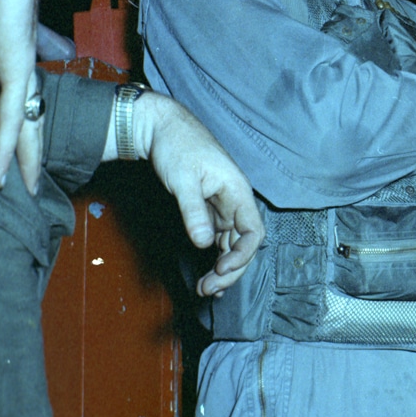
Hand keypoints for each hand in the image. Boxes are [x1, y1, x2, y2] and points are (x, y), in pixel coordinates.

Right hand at [0, 0, 42, 192]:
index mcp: (3, 51)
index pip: (11, 96)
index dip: (12, 124)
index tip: (7, 150)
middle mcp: (18, 62)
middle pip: (27, 116)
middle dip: (28, 152)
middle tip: (29, 185)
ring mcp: (21, 66)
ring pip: (28, 123)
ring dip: (25, 158)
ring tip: (25, 189)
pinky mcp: (17, 64)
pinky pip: (15, 113)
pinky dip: (7, 144)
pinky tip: (2, 172)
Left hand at [130, 93, 263, 295]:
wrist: (162, 129)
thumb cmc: (177, 146)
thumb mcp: (183, 180)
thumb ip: (194, 212)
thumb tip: (204, 242)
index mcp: (237, 191)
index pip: (253, 231)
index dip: (241, 254)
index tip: (221, 268)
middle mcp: (235, 202)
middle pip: (244, 244)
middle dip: (231, 269)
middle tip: (208, 287)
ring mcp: (224, 208)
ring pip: (232, 245)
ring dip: (223, 268)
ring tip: (206, 288)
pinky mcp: (210, 211)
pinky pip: (220, 240)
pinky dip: (215, 258)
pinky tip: (209, 274)